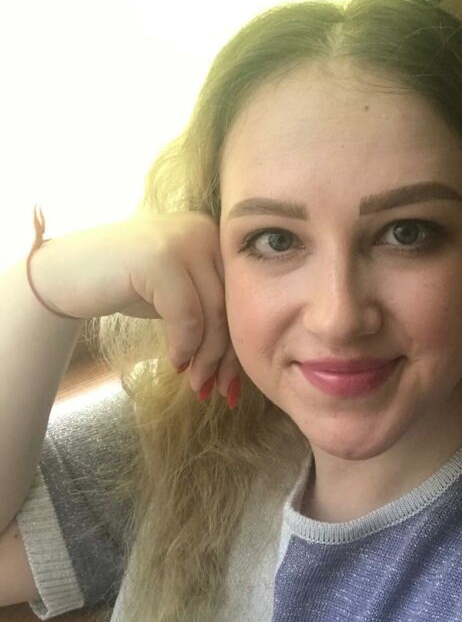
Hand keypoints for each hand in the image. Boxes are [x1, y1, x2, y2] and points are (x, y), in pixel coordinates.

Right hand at [29, 211, 240, 397]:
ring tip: (197, 384)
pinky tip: (176, 362)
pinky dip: (185, 345)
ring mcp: (182, 241)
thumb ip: (209, 308)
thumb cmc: (123, 284)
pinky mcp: (159, 259)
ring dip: (207, 357)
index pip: (239, 295)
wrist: (62, 272)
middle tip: (222, 391)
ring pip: (213, 313)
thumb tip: (240, 357)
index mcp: (214, 235)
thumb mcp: (176, 292)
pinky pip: (188, 315)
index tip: (234, 380)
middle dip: (227, 355)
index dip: (239, 341)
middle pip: (230, 305)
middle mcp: (204, 230)